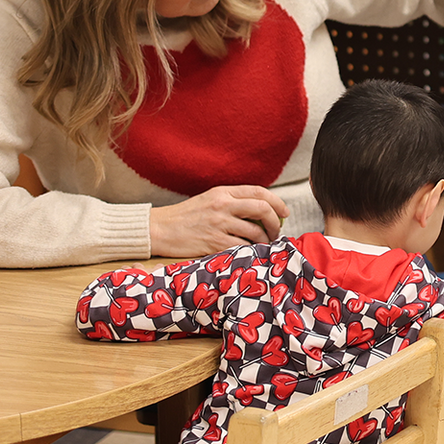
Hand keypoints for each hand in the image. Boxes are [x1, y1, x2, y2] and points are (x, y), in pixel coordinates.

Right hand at [148, 185, 289, 257]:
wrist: (158, 229)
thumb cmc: (185, 216)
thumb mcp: (209, 200)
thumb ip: (233, 201)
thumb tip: (262, 209)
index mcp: (222, 192)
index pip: (259, 192)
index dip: (277, 202)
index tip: (284, 212)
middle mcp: (222, 205)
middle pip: (262, 209)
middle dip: (275, 221)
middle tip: (277, 230)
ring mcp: (218, 223)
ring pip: (255, 230)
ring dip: (265, 239)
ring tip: (264, 243)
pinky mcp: (213, 242)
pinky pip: (241, 246)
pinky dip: (250, 249)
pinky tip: (251, 251)